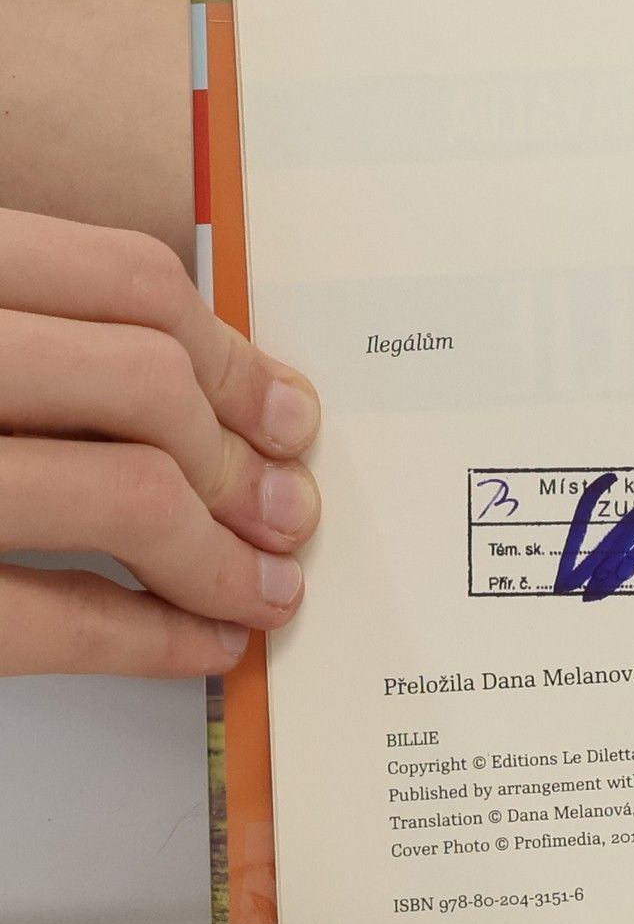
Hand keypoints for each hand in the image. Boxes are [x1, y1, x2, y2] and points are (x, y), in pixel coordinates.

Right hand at [0, 207, 319, 676]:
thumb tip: (217, 391)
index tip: (289, 415)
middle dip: (243, 459)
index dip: (231, 357)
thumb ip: (52, 336)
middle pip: (148, 382)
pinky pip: (58, 619)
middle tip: (292, 510)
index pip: (126, 280)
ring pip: (130, 494)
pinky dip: (154, 638)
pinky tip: (201, 642)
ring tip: (265, 585)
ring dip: (224, 555)